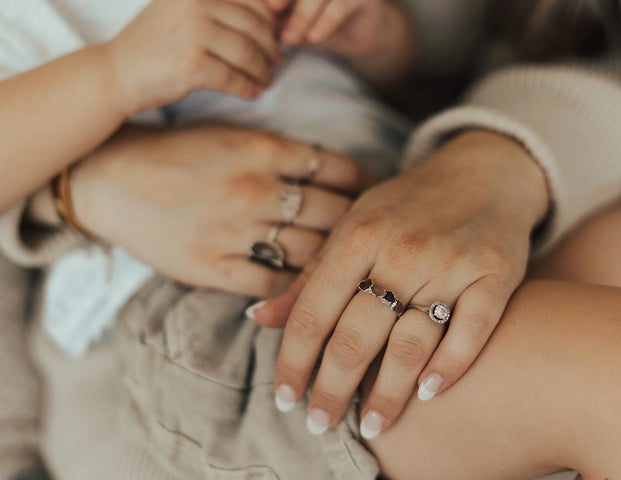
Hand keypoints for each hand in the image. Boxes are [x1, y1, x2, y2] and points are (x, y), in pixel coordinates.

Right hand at [71, 125, 374, 295]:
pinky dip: (294, 288)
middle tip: (373, 238)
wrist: (109, 177)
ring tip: (350, 268)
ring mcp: (234, 231)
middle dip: (358, 226)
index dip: (364, 184)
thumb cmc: (176, 153)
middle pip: (333, 213)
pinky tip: (307, 289)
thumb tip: (334, 176)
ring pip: (309, 252)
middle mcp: (255, 189)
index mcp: (263, 150)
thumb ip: (282, 155)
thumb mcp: (233, 137)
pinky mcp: (212, 266)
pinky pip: (272, 284)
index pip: (336, 168)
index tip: (374, 195)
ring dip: (333, 261)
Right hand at [105, 0, 283, 114]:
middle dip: (271, 48)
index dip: (271, 22)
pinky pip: (235, 78)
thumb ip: (217, 8)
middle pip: (254, 27)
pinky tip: (253, 92)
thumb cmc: (155, 44)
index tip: (277, 37)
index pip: (253, 1)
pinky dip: (248, 88)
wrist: (116, 73)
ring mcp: (194, 34)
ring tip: (268, 79)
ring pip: (248, 54)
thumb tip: (271, 18)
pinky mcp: (193, 65)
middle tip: (277, 61)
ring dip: (263, 70)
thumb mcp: (182, 10)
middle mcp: (195, 4)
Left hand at [258, 131, 548, 437]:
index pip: (312, 312)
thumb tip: (260, 319)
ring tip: (372, 425)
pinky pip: (472, 331)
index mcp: (358, 235)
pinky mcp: (496, 274)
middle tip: (322, 423)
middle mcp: (401, 250)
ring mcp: (451, 263)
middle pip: (355, 337)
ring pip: (410, 344)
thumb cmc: (408, 205)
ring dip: (387, 393)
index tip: (286, 399)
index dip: (293, 362)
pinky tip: (429, 394)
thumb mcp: (353, 227)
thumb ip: (309, 277)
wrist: (484, 171)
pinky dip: (450, 366)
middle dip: (332, 391)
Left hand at [266, 0, 387, 55]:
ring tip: (290, 39)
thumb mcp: (289, 18)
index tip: (264, 4)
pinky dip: (327, 20)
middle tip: (272, 10)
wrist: (357, 35)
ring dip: (303, 14)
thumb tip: (251, 17)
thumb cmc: (316, 21)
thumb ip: (274, 13)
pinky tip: (315, 38)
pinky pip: (342, 5)